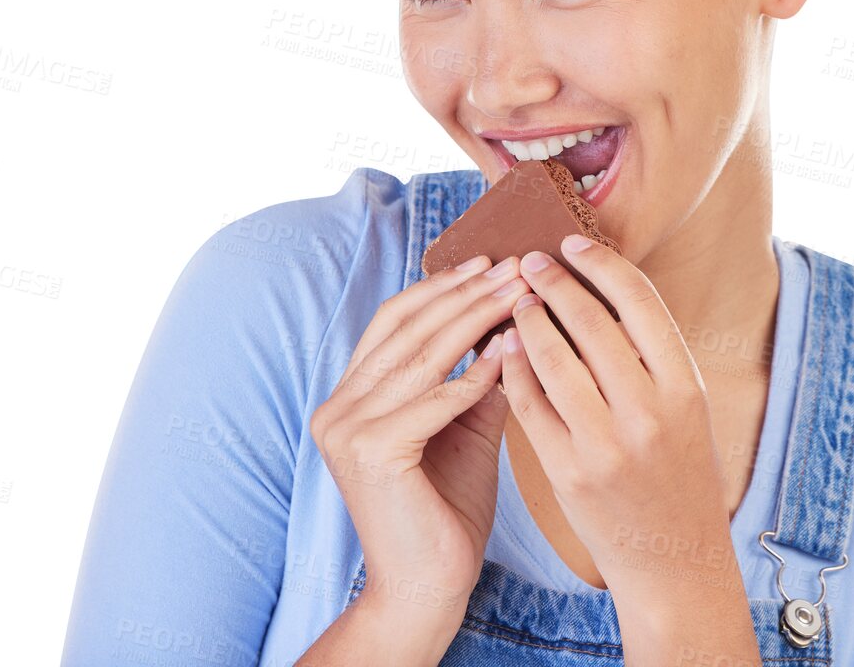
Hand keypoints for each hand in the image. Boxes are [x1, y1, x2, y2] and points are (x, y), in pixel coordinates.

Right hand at [309, 254, 528, 636]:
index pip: (393, 323)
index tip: (489, 263)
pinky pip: (430, 402)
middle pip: (405, 330)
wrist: (426, 590)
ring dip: (474, 320)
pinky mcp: (368, 452)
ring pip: (418, 357)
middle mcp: (337, 408)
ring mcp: (346, 429)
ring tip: (516, 295)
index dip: (440, 288)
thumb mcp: (465, 433)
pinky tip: (506, 354)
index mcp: (349, 398)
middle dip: (464, 293)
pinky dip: (470, 376)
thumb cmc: (447, 515)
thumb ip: (477, 382)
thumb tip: (513, 325)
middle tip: (512, 267)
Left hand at [501, 236, 755, 649]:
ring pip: (551, 359)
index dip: (601, 264)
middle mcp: (649, 414)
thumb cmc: (682, 479)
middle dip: (553, 282)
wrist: (676, 567)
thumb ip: (653, 359)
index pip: (640, 303)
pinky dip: (512, 369)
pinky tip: (503, 348)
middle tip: (528, 260)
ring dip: (526, 320)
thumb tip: (604, 289)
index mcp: (686, 390)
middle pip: (590, 323)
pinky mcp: (567, 471)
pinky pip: (529, 404)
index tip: (573, 243)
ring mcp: (605, 445)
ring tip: (514, 301)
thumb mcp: (688, 414)